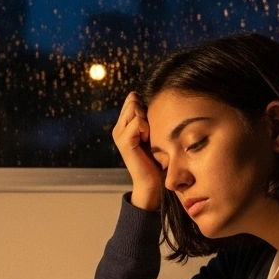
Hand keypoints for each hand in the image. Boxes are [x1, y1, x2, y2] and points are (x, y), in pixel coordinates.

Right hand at [112, 92, 162, 210]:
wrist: (153, 180)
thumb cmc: (158, 157)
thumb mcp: (154, 132)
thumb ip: (150, 116)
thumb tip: (158, 98)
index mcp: (125, 123)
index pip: (133, 98)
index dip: (145, 106)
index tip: (152, 124)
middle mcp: (119, 126)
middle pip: (133, 100)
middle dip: (146, 111)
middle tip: (150, 131)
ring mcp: (119, 133)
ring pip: (134, 108)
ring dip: (147, 120)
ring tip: (149, 137)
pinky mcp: (123, 140)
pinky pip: (137, 122)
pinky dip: (146, 129)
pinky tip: (147, 141)